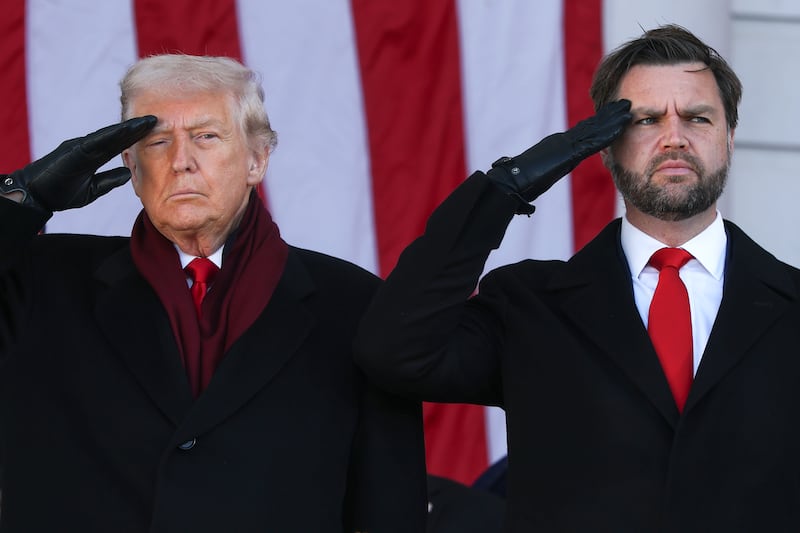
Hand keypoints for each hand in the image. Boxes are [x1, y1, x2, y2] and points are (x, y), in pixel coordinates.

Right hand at [0, 115, 156, 212]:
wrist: (36, 196)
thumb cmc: (61, 191)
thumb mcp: (92, 188)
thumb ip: (109, 180)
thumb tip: (127, 174)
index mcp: (92, 155)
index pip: (119, 144)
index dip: (136, 137)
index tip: (154, 130)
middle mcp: (87, 147)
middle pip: (116, 136)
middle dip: (136, 128)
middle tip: (156, 119)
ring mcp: (80, 148)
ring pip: (108, 136)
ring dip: (127, 129)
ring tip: (146, 122)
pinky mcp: (73, 152)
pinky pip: (94, 142)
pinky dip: (109, 136)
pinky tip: (124, 131)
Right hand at [486, 99, 630, 213]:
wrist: (511, 180)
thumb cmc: (518, 183)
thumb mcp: (536, 177)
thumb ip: (542, 174)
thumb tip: (539, 183)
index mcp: (557, 146)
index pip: (581, 132)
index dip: (597, 122)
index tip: (610, 114)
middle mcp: (563, 141)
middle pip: (590, 125)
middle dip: (608, 114)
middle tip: (625, 102)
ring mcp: (566, 144)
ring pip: (595, 128)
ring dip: (613, 118)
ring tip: (628, 106)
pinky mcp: (569, 151)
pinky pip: (594, 141)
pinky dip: (609, 133)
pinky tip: (622, 126)